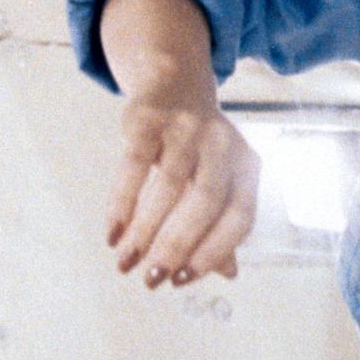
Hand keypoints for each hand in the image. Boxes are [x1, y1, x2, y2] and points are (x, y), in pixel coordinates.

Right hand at [108, 81, 259, 289]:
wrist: (173, 80)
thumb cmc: (199, 145)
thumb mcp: (219, 178)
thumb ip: (223, 224)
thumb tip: (229, 273)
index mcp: (248, 165)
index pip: (240, 217)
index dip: (213, 252)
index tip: (182, 279)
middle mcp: (224, 145)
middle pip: (205, 203)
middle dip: (176, 246)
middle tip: (150, 278)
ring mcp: (188, 129)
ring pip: (168, 187)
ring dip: (144, 231)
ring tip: (125, 261)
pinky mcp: (151, 119)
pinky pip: (134, 166)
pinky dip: (122, 202)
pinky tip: (112, 232)